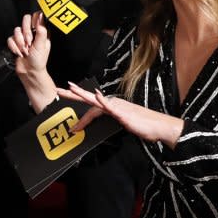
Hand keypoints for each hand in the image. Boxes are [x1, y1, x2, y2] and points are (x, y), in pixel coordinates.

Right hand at [7, 12, 56, 111]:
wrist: (29, 72)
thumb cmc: (38, 61)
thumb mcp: (42, 45)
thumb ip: (41, 30)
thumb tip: (41, 16)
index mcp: (42, 31)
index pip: (37, 16)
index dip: (34, 21)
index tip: (34, 29)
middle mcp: (32, 32)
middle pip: (25, 20)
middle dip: (25, 32)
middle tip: (29, 42)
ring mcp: (23, 37)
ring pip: (16, 30)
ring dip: (20, 42)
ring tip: (25, 50)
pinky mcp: (15, 43)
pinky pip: (10, 38)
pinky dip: (14, 47)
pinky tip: (19, 52)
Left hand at [57, 82, 183, 147]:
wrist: (160, 127)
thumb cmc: (144, 126)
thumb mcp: (122, 124)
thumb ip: (111, 122)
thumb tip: (100, 125)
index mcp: (111, 106)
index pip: (90, 104)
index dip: (77, 104)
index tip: (66, 101)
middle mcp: (112, 104)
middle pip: (88, 98)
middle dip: (72, 94)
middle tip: (58, 90)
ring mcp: (117, 107)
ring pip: (95, 100)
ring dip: (82, 95)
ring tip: (70, 89)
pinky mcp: (124, 113)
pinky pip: (111, 107)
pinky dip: (103, 101)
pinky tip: (96, 96)